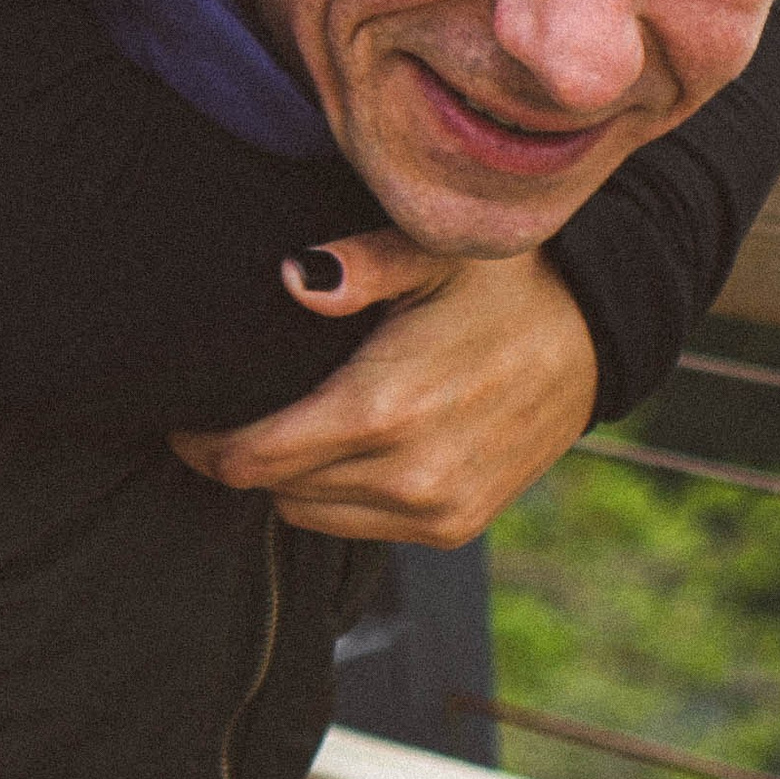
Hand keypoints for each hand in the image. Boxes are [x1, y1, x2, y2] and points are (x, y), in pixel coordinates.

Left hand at [169, 236, 599, 541]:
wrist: (595, 334)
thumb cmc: (504, 281)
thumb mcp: (431, 250)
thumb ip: (357, 263)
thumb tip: (293, 276)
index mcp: (382, 408)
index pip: (254, 457)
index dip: (205, 443)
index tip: (184, 416)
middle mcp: (405, 475)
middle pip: (274, 488)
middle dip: (241, 456)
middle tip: (228, 412)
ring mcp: (434, 509)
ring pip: (310, 515)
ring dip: (289, 479)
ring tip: (287, 425)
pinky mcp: (456, 526)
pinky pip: (360, 527)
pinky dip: (337, 496)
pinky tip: (344, 446)